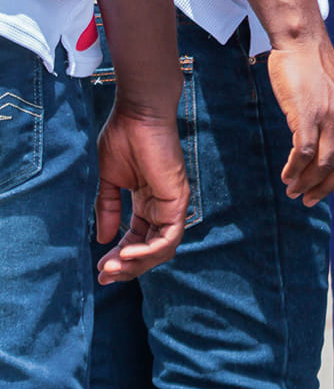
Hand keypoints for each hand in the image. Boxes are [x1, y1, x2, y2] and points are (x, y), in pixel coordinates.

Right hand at [95, 104, 188, 283]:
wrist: (138, 113)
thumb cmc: (123, 137)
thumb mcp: (109, 180)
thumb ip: (108, 209)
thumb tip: (103, 239)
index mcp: (146, 201)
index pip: (136, 239)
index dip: (119, 257)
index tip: (100, 269)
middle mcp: (161, 205)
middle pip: (149, 249)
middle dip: (126, 267)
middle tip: (104, 275)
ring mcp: (172, 203)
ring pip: (161, 249)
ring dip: (135, 263)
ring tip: (112, 266)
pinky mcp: (178, 199)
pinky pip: (168, 237)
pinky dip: (147, 250)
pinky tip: (125, 252)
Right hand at [268, 35, 333, 205]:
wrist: (301, 41)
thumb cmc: (314, 64)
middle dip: (326, 188)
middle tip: (309, 200)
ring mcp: (328, 115)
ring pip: (322, 163)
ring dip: (307, 183)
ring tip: (293, 190)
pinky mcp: (306, 114)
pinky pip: (302, 153)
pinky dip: (294, 170)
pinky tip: (286, 175)